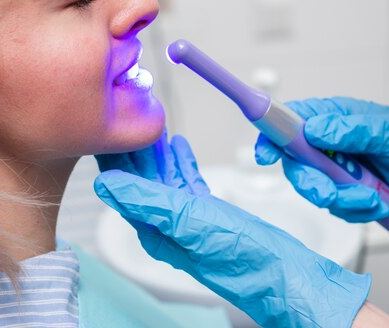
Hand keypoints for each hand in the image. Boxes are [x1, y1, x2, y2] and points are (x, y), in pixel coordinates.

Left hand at [94, 132, 370, 327]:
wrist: (281, 272)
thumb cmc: (240, 256)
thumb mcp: (188, 220)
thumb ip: (148, 200)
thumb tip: (107, 184)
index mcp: (156, 230)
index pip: (125, 190)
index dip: (117, 159)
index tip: (109, 131)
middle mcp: (168, 227)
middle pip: (142, 181)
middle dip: (136, 151)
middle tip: (130, 117)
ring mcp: (189, 221)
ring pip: (165, 179)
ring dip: (158, 153)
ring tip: (153, 126)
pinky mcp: (209, 216)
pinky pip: (188, 183)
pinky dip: (182, 163)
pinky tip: (179, 146)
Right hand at [255, 97, 388, 217]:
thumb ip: (353, 130)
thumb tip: (316, 129)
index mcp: (337, 117)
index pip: (291, 121)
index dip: (271, 136)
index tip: (266, 155)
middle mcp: (333, 141)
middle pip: (297, 163)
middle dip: (312, 182)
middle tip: (331, 193)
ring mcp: (341, 169)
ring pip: (316, 189)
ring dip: (341, 200)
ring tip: (371, 200)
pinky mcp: (350, 192)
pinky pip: (336, 207)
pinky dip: (354, 211)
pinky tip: (377, 205)